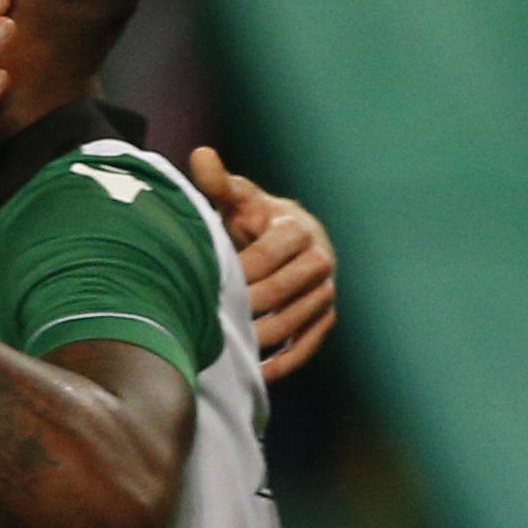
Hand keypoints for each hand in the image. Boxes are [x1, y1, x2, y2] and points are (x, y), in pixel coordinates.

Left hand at [191, 147, 338, 379]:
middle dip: (254, 304)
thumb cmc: (249, 218)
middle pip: (290, 287)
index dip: (244, 268)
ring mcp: (326, 289)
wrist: (282, 237)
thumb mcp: (236, 198)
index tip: (209, 283)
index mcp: (297, 226)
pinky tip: (258, 372)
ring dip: (268, 335)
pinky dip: (287, 361)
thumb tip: (201, 155)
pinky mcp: (325, 315)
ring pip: (302, 317)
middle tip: (216, 319)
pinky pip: (311, 342)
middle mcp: (320, 257)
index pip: (274, 251)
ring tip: (233, 346)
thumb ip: (219, 183)